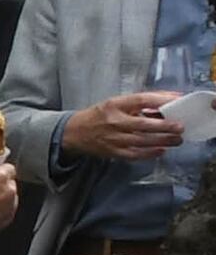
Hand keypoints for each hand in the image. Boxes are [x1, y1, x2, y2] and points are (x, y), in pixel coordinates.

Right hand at [60, 91, 183, 161]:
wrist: (73, 132)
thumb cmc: (99, 115)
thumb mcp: (116, 103)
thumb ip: (140, 102)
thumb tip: (168, 101)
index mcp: (115, 105)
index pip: (140, 100)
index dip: (160, 100)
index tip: (177, 101)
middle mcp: (114, 121)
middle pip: (144, 124)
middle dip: (165, 126)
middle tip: (180, 127)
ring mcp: (113, 138)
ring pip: (142, 141)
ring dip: (162, 141)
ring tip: (176, 140)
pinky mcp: (112, 151)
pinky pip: (134, 154)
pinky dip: (149, 154)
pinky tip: (160, 151)